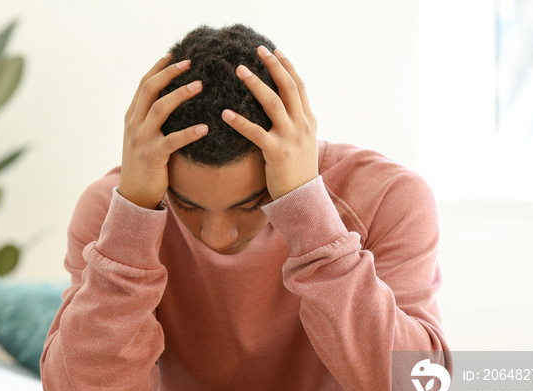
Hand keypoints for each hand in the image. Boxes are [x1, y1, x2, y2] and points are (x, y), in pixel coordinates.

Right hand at [118, 56, 207, 208]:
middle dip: (169, 73)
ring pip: (160, 109)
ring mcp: (142, 139)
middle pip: (150, 89)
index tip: (174, 55)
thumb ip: (151, 119)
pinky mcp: (153, 156)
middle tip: (190, 63)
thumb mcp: (143, 136)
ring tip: (200, 86)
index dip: (158, 68)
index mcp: (132, 117)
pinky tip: (205, 128)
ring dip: (180, 95)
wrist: (134, 194)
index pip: (143, 85)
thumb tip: (172, 100)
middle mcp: (134, 124)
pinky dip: (189, 133)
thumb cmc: (145, 164)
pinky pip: (172, 141)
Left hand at [222, 46, 317, 199]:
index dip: (287, 66)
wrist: (303, 198)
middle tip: (257, 49)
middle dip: (273, 65)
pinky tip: (225, 113)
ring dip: (255, 84)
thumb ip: (296, 124)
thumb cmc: (298, 172)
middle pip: (288, 87)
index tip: (275, 51)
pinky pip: (256, 133)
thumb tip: (284, 109)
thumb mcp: (303, 143)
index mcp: (308, 120)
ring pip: (273, 103)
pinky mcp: (277, 152)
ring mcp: (291, 138)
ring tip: (239, 70)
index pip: (299, 86)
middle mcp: (302, 125)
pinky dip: (240, 121)